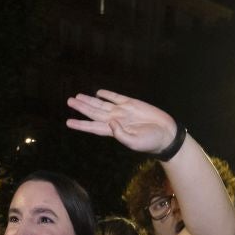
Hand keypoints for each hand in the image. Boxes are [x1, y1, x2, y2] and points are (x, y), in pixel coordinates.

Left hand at [64, 90, 178, 154]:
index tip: (68, 122)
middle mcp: (115, 120)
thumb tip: (111, 122)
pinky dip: (107, 94)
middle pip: (94, 112)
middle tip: (69, 101)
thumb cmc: (150, 141)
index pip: (93, 127)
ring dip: (89, 100)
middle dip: (81, 107)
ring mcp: (123, 111)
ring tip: (77, 96)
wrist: (166, 133)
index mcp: (114, 131)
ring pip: (102, 104)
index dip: (81, 124)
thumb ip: (121, 134)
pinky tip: (98, 93)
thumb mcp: (134, 142)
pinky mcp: (132, 103)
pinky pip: (116, 97)